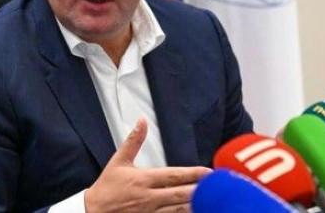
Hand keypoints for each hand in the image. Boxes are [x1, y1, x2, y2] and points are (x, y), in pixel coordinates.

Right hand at [84, 118, 211, 212]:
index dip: (193, 174)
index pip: (174, 176)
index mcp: (144, 180)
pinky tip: (196, 211)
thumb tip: (142, 120)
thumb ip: (133, 141)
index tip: (209, 171)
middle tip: (218, 186)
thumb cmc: (106, 188)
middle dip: (200, 190)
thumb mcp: (118, 162)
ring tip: (213, 201)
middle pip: (181, 194)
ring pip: (178, 211)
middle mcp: (149, 198)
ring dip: (195, 205)